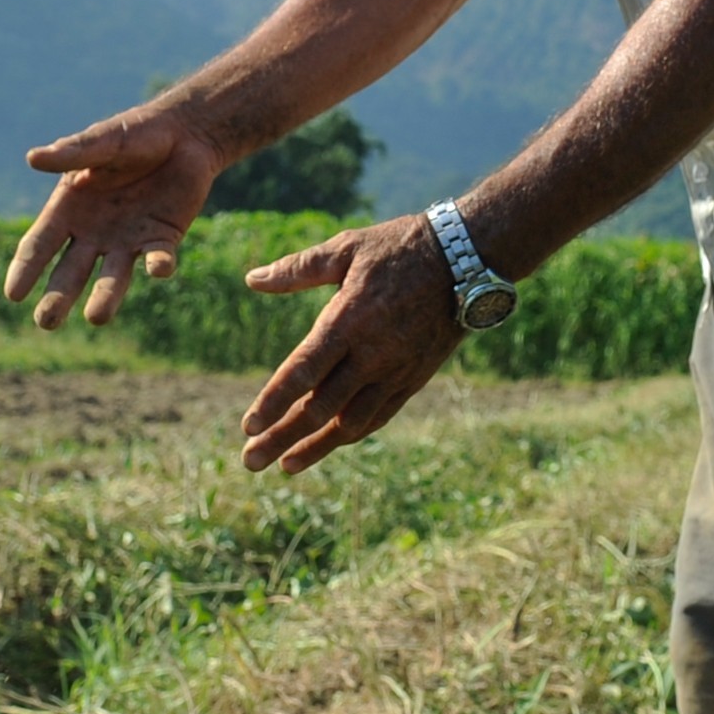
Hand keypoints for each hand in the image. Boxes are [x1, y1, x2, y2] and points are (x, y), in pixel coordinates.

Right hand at [12, 107, 225, 327]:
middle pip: (69, 273)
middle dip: (57, 298)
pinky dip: (159, 265)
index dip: (25, 269)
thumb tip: (33, 158)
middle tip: (46, 323)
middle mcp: (93, 234)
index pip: (39, 246)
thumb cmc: (133, 135)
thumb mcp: (101, 142)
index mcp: (68, 210)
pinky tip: (158, 269)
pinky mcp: (162, 239)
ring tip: (96, 317)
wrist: (183, 134)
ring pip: (112, 277)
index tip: (13, 294)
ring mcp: (127, 240)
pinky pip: (158, 258)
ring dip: (105, 297)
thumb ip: (72, 153)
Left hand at [236, 216, 464, 473]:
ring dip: (315, 447)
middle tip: (251, 461)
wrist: (466, 260)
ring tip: (286, 465)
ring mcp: (395, 371)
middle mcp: (371, 354)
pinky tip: (330, 444)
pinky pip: (378, 416)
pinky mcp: (414, 379)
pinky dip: (351, 434)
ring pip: (350, 423)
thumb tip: (252, 279)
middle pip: (320, 408)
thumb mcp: (345, 249)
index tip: (248, 426)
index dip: (274, 401)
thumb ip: (297, 269)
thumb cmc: (398, 248)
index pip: (303, 371)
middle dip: (282, 437)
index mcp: (348, 321)